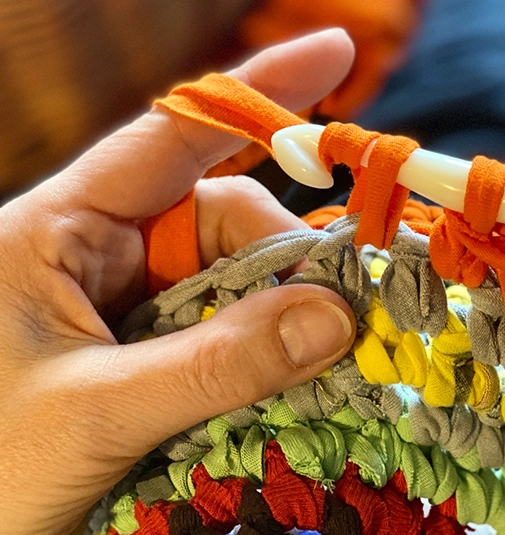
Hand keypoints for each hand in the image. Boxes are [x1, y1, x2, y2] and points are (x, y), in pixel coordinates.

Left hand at [0, 30, 357, 534]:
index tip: (336, 53)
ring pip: (237, 286)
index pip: (168, 139)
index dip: (256, 94)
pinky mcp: (149, 363)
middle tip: (348, 323)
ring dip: (285, 321)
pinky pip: (230, 339)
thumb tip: (337, 316)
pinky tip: (298, 387)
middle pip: (225, 224)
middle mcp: (99, 257)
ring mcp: (127, 311)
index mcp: (58, 232)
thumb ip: (216, 364)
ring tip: (327, 370)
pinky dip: (268, 359)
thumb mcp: (96, 413)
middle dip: (289, 263)